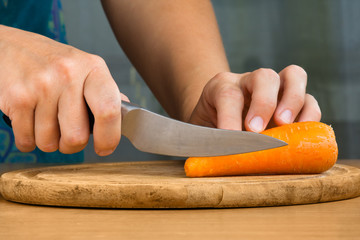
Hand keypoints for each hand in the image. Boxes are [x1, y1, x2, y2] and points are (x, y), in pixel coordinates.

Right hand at [0, 25, 127, 155]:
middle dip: (72, 145)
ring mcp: (41, 86)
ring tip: (47, 122)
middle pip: (76, 136)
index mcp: (93, 69)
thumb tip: (126, 112)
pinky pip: (27, 141)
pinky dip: (28, 140)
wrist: (10, 46)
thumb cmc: (53, 62)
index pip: (109, 111)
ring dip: (49, 141)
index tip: (104, 148)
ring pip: (49, 143)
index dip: (109, 138)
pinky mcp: (17, 98)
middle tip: (68, 135)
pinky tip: (30, 122)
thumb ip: (105, 92)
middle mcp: (68, 75)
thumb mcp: (85, 68)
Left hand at [188, 65, 320, 131]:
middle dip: (263, 103)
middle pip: (263, 77)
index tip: (230, 138)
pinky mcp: (294, 101)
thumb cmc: (209, 130)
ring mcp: (274, 88)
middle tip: (256, 130)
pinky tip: (302, 133)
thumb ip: (208, 143)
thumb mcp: (202, 133)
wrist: (219, 122)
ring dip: (293, 101)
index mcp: (222, 87)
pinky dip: (310, 115)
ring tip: (285, 125)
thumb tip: (213, 163)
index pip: (227, 95)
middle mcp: (249, 82)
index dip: (229, 116)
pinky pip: (309, 100)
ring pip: (293, 76)